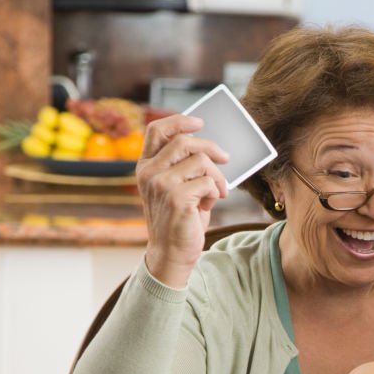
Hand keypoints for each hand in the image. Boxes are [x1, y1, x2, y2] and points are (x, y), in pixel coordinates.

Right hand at [137, 114, 229, 287]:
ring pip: (200, 161)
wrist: (172, 252)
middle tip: (226, 158)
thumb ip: (186, 166)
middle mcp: (149, 173)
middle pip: (185, 142)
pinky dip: (216, 191)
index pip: (157, 130)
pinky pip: (208, 181)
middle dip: (211, 148)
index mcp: (146, 166)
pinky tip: (211, 203)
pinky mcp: (176, 198)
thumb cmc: (180, 219)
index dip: (179, 121)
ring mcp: (160, 184)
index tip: (200, 122)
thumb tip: (213, 148)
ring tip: (218, 192)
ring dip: (217, 176)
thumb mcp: (178, 187)